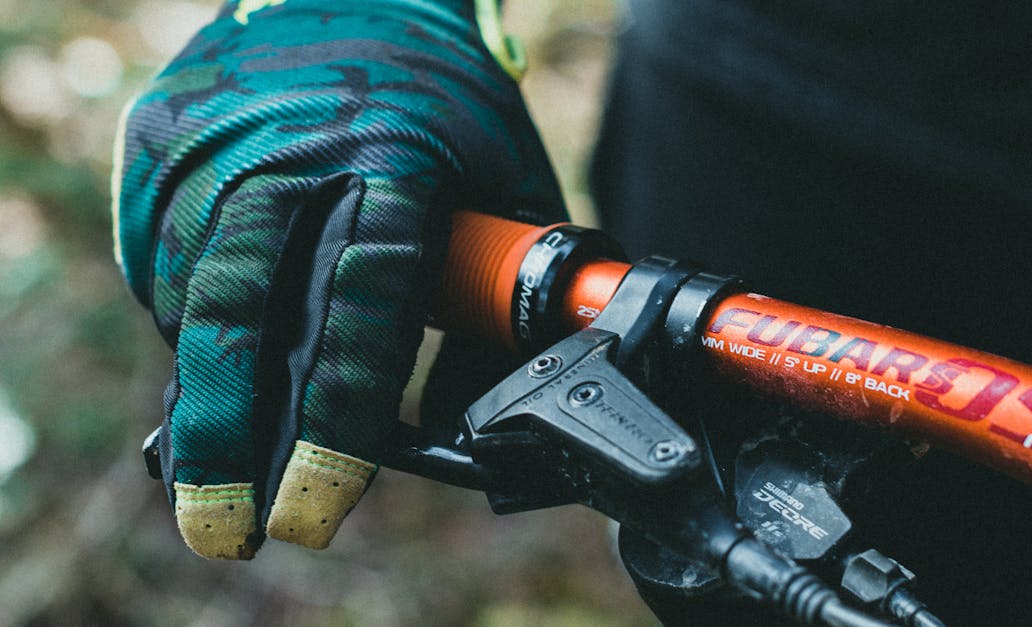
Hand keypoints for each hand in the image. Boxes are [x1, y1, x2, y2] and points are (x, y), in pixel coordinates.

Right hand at [112, 0, 563, 558]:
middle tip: (225, 524)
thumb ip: (494, 293)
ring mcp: (210, 142)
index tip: (318, 504)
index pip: (361, 304)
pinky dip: (191, 319)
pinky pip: (161, 259)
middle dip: (228, 432)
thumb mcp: (504, 179)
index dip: (339, 415)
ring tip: (231, 434)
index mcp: (394, 158)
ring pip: (191, 295)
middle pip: (242, 311)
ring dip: (211, 382)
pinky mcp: (158, 139)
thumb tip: (468, 417)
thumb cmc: (447, 96)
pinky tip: (224, 339)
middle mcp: (288, 152)